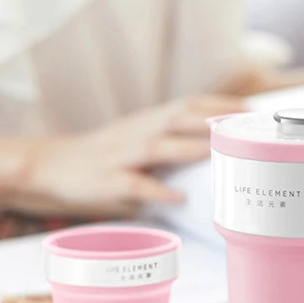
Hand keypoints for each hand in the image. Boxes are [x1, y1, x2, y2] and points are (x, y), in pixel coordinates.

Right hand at [8, 95, 245, 217]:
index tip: (251, 111)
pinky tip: (179, 198)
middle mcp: (138, 131)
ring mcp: (122, 155)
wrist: (52, 164)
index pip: (190, 104)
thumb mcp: (138, 136)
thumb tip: (218, 151)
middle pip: (179, 118)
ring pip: (160, 146)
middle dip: (213, 120)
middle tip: (244, 128)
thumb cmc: (106, 154)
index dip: (221, 105)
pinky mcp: (107, 181)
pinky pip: (136, 185)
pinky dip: (158, 191)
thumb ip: (172, 138)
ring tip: (216, 153)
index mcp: (149, 119)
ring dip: (189, 148)